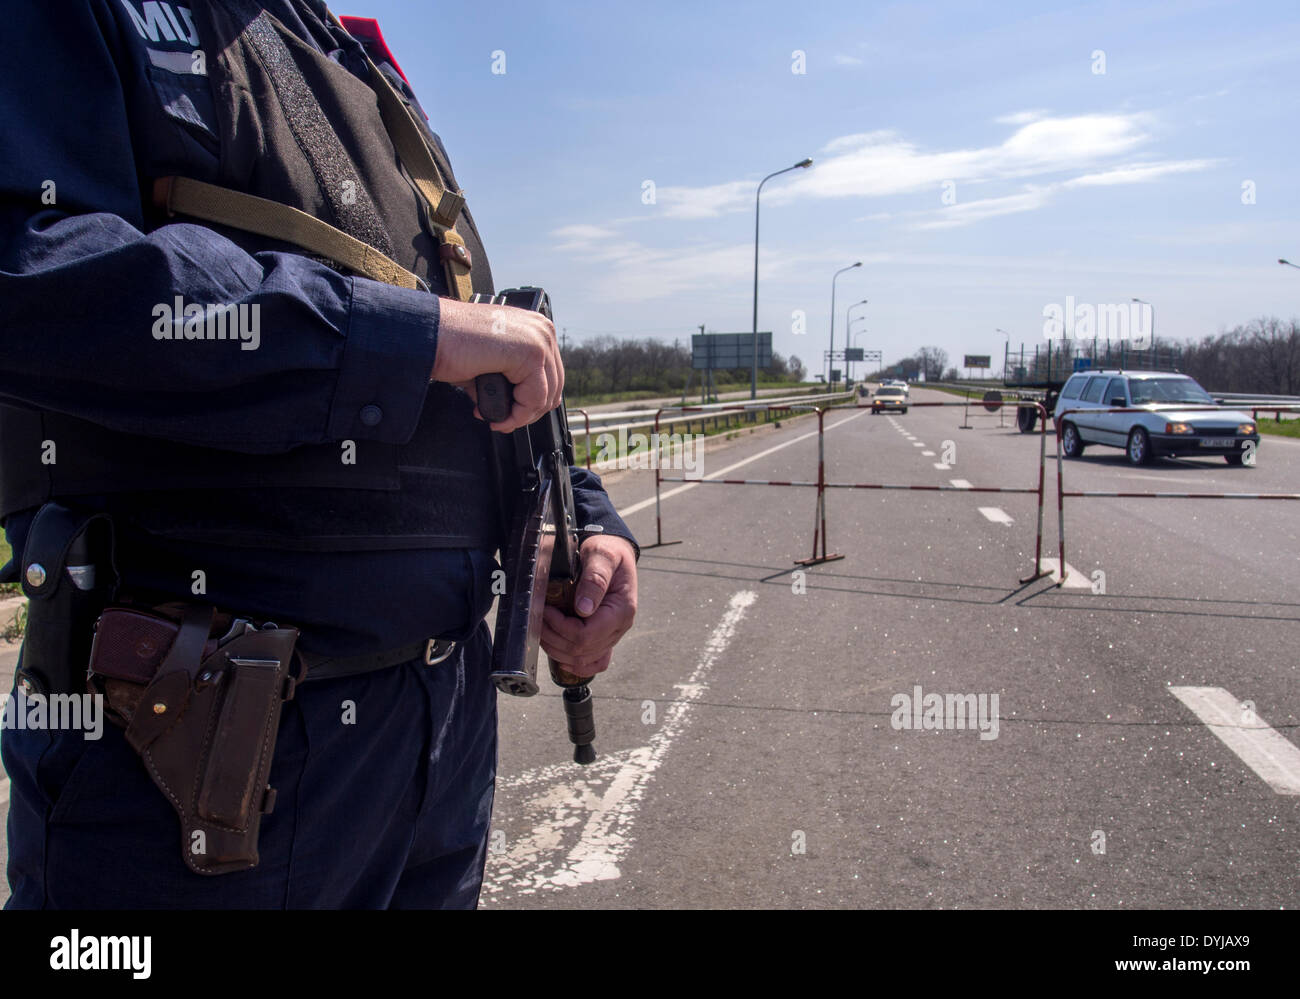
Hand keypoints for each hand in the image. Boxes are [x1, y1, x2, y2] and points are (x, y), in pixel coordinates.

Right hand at [432, 297, 563, 432]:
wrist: (431, 334)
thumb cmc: (451, 343)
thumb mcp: (489, 361)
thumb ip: (509, 379)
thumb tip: (513, 406)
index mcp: (534, 327)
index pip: (550, 375)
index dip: (531, 402)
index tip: (510, 414)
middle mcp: (542, 330)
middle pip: (553, 387)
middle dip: (527, 411)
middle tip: (503, 421)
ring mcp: (539, 340)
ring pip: (545, 396)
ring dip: (520, 416)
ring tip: (498, 420)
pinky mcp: (532, 354)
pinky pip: (535, 399)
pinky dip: (517, 415)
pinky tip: (498, 417)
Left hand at [540, 534, 637, 678]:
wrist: (614, 553)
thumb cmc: (608, 552)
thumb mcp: (602, 555)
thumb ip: (595, 578)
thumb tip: (584, 608)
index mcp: (622, 610)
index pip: (587, 635)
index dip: (561, 627)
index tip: (546, 610)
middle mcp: (619, 627)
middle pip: (582, 650)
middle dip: (554, 637)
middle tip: (537, 618)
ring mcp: (613, 634)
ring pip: (583, 658)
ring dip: (558, 649)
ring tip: (543, 630)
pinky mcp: (605, 636)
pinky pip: (596, 662)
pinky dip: (577, 665)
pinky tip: (562, 658)